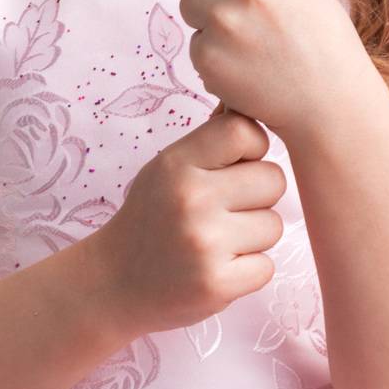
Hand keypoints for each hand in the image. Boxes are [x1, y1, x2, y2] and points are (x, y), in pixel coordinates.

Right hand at [91, 109, 286, 335]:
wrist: (114, 282)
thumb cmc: (151, 216)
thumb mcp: (168, 167)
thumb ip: (210, 141)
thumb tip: (249, 104)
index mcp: (178, 163)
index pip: (244, 131)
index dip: (252, 148)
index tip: (236, 165)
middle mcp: (192, 198)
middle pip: (273, 179)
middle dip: (258, 195)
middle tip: (227, 208)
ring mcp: (205, 244)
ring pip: (274, 225)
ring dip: (254, 235)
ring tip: (219, 240)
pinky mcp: (217, 284)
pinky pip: (267, 266)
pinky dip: (249, 270)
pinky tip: (219, 267)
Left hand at [179, 0, 373, 139]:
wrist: (331, 103)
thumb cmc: (317, 34)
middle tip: (246, 8)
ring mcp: (226, 20)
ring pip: (190, 3)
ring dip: (211, 20)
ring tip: (252, 40)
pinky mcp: (209, 57)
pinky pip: (194, 42)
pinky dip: (213, 55)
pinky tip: (246, 67)